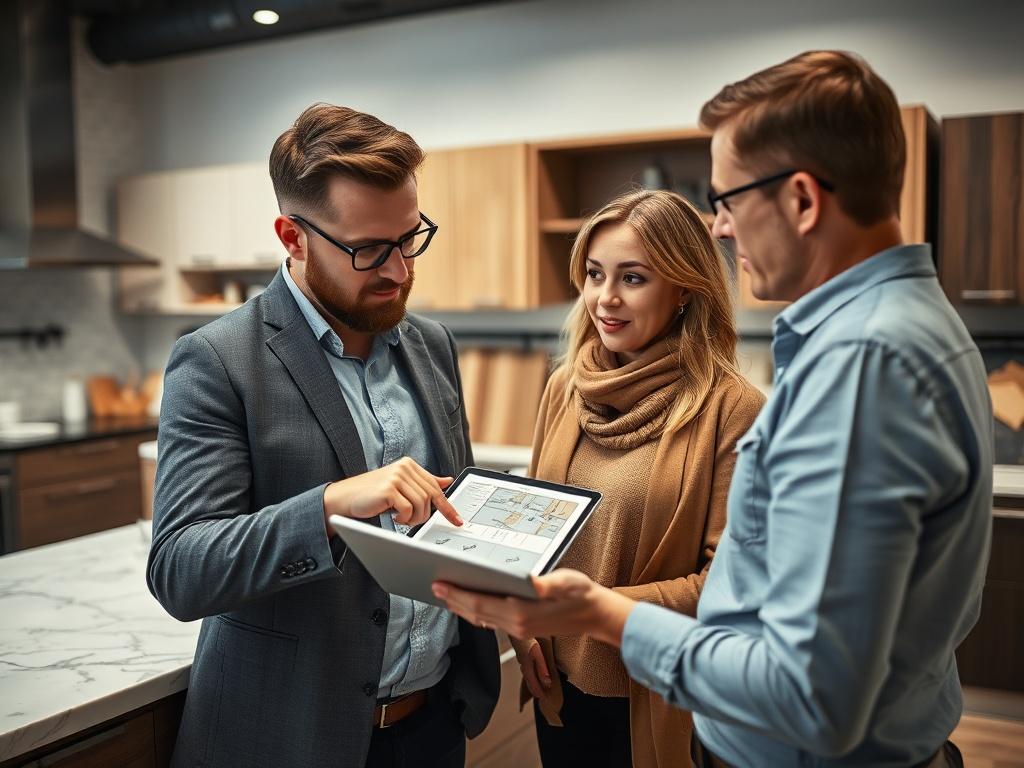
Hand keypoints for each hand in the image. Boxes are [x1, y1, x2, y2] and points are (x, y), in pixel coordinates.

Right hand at [323, 457, 462, 529]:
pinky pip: (408, 510)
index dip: (447, 507)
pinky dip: (404, 519)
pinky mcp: (389, 489)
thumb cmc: (373, 495)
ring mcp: (396, 477)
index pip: (436, 487)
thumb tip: (447, 481)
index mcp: (409, 465)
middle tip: (413, 522)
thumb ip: (422, 483)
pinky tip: (394, 517)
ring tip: (401, 519)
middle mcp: (404, 468)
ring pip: (421, 504)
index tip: (457, 520)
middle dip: (426, 515)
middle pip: (430, 497)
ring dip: (414, 518)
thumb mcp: (401, 487)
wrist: (345, 498)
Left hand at [432, 569, 634, 647]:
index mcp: (521, 613)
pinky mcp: (522, 628)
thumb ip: (548, 583)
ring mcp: (518, 629)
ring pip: (481, 619)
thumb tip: (533, 582)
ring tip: (446, 595)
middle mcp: (516, 624)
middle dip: (453, 600)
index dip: (457, 594)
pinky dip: (476, 613)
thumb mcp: (567, 583)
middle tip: (434, 587)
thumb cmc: (581, 595)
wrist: (595, 615)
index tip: (440, 584)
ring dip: (461, 608)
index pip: (480, 603)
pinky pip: (491, 622)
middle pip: (475, 613)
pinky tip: (470, 607)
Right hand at [516, 638, 551, 698]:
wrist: (518, 631)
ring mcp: (522, 663)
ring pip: (528, 678)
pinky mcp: (523, 658)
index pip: (534, 686)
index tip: (546, 699)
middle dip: (537, 691)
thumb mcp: (538, 655)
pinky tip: (534, 675)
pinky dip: (532, 677)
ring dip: (534, 684)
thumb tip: (547, 683)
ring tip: (539, 689)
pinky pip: (528, 671)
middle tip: (543, 697)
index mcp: (528, 669)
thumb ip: (542, 670)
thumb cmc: (528, 641)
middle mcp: (524, 668)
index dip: (541, 693)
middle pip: (530, 684)